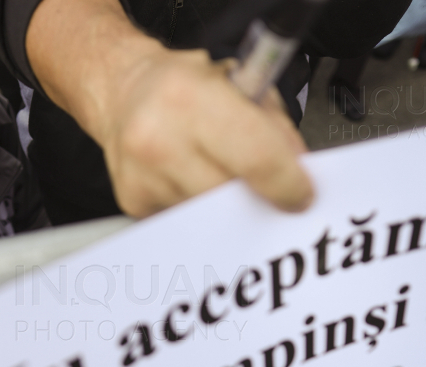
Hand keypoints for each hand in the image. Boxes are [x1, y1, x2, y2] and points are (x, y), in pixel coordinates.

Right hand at [26, 0, 311, 218]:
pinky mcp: (134, 201)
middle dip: (257, 197)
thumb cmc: (183, 86)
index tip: (301, 195)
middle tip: (264, 186)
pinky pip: (187, 221)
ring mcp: (142, 175)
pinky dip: (201, 209)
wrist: (125, 92)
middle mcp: (160, 137)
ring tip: (220, 171)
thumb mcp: (243, 86)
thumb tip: (298, 174)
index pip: (256, 159)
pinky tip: (192, 180)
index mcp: (191, 97)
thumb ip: (277, 131)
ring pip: (211, 216)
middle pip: (232, 197)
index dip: (288, 185)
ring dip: (227, 205)